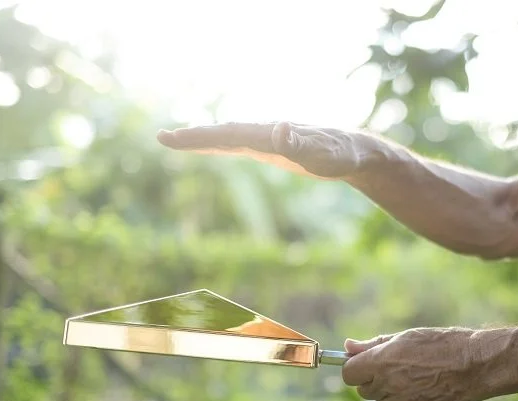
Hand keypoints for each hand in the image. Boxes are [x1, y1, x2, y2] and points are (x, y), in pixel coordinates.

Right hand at [156, 122, 383, 179]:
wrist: (356, 151)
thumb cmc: (340, 155)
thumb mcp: (322, 154)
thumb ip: (299, 144)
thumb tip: (278, 128)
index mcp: (270, 134)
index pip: (227, 134)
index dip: (199, 137)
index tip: (170, 139)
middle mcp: (265, 132)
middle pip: (222, 132)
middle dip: (193, 137)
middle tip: (161, 138)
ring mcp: (268, 139)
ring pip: (228, 137)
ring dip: (203, 139)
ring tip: (176, 141)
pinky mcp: (273, 148)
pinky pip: (240, 144)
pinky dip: (220, 143)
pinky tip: (212, 147)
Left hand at [341, 327, 486, 400]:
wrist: (478, 366)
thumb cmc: (443, 344)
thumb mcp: (407, 337)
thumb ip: (373, 345)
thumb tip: (347, 346)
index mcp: (383, 362)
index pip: (348, 374)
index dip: (355, 368)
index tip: (365, 363)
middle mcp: (389, 386)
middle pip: (364, 390)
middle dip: (374, 380)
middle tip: (397, 367)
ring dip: (393, 392)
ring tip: (419, 376)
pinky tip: (430, 389)